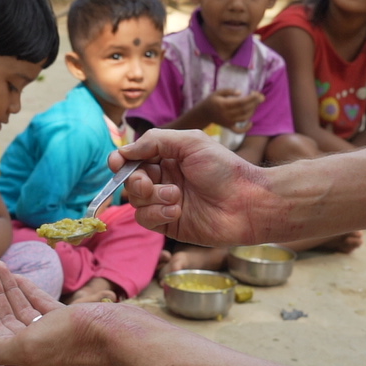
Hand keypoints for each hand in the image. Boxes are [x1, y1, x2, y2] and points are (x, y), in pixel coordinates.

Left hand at [0, 261, 119, 365]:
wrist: (116, 334)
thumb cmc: (73, 341)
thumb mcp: (28, 347)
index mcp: (22, 364)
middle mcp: (34, 353)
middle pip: (5, 318)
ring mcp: (51, 337)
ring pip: (21, 310)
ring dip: (8, 288)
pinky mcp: (66, 324)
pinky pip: (40, 306)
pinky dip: (28, 291)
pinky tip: (18, 277)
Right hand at [112, 129, 271, 245]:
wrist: (247, 203)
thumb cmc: (225, 169)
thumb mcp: (191, 142)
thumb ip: (155, 141)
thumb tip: (124, 151)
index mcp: (169, 158)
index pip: (135, 158)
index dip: (122, 160)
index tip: (117, 163)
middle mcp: (165, 179)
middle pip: (130, 180)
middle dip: (135, 181)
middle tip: (147, 183)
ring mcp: (166, 203)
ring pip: (136, 201)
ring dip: (151, 197)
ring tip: (176, 196)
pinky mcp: (169, 224)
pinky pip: (146, 219)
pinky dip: (157, 213)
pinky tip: (177, 210)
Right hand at [201, 89, 264, 131]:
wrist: (203, 113)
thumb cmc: (212, 100)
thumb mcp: (218, 92)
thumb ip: (229, 91)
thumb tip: (240, 93)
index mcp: (223, 105)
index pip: (241, 102)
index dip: (251, 98)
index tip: (257, 93)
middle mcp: (226, 114)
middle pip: (244, 109)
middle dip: (255, 103)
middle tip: (261, 97)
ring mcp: (227, 122)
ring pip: (244, 118)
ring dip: (252, 111)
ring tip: (255, 103)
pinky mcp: (228, 127)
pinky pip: (238, 131)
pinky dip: (246, 128)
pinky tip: (251, 123)